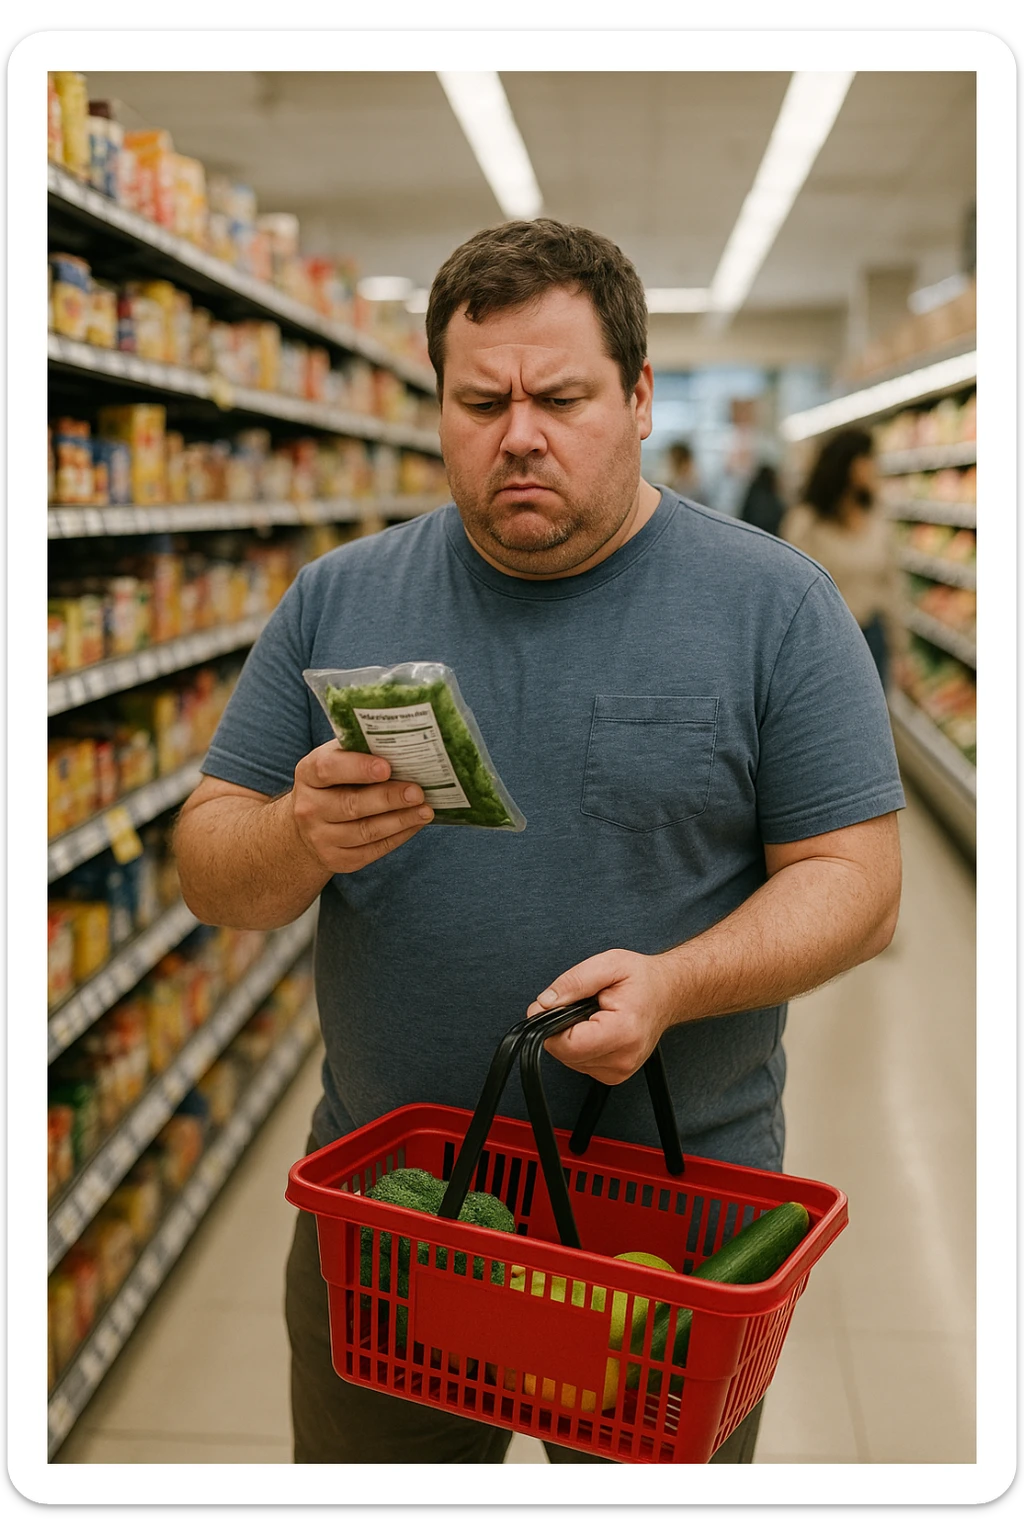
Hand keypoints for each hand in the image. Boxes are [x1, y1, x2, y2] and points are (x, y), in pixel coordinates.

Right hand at [289, 742, 433, 873]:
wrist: (310, 822)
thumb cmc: (335, 782)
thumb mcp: (338, 759)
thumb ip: (361, 751)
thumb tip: (404, 745)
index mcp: (308, 774)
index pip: (328, 769)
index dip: (358, 768)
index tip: (386, 767)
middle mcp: (309, 807)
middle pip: (351, 805)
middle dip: (388, 798)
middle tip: (417, 792)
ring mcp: (320, 837)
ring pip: (365, 831)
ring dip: (400, 821)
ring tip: (425, 810)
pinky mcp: (336, 859)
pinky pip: (372, 850)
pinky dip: (398, 837)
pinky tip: (415, 825)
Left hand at [527, 949, 680, 1084]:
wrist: (668, 993)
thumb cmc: (643, 979)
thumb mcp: (607, 964)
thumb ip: (573, 982)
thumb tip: (544, 1003)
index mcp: (623, 1031)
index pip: (567, 1045)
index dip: (550, 1025)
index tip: (552, 1007)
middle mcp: (624, 1057)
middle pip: (565, 1053)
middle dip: (561, 1028)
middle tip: (578, 1005)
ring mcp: (621, 1070)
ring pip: (569, 1060)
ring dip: (571, 1037)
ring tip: (592, 1015)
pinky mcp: (615, 1075)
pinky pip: (580, 1063)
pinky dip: (581, 1046)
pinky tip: (596, 1028)